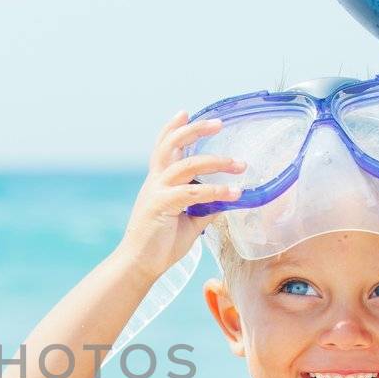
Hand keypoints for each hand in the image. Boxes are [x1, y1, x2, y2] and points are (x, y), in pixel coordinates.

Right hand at [117, 111, 243, 279]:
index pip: (164, 147)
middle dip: (194, 130)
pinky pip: (191, 192)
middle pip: (171, 145)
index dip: (173, 128)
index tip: (185, 112)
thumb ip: (204, 207)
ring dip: (216, 161)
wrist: (139, 265)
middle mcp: (155, 182)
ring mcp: (157, 192)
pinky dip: (215, 191)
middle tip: (219, 123)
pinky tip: (234, 194)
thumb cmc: (160, 244)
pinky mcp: (161, 206)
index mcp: (158, 182)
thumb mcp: (188, 221)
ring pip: (186, 165)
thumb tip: (227, 200)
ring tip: (239, 164)